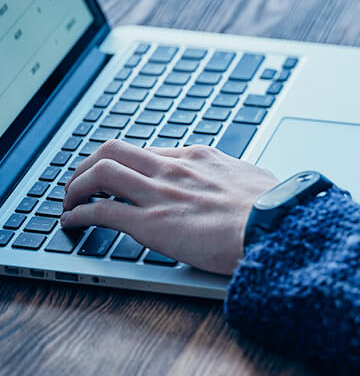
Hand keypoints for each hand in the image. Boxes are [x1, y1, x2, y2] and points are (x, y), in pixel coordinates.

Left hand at [61, 141, 278, 273]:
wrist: (275, 224)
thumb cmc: (272, 207)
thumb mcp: (253, 179)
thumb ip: (236, 179)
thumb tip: (243, 186)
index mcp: (199, 158)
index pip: (149, 151)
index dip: (127, 163)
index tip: (121, 174)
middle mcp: (173, 169)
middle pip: (115, 151)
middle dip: (90, 164)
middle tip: (83, 181)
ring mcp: (160, 194)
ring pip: (100, 173)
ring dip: (76, 186)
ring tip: (69, 201)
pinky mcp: (151, 223)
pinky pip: (101, 212)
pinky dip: (79, 215)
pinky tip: (72, 223)